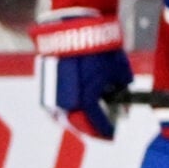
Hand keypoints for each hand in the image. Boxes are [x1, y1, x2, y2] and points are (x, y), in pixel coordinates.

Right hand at [34, 7, 131, 140]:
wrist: (71, 31)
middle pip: (80, 127)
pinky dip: (68, 112)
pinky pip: (57, 110)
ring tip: (89, 122)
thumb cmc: (97, 49)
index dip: (108, 131)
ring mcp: (52, 101)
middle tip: (102, 132)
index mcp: (85, 102)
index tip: (114, 135)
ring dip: (78, 123)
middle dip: (92, 130)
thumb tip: (123, 107)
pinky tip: (76, 109)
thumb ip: (121, 93)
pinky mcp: (45, 93)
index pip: (98, 125)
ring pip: (66, 120)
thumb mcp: (117, 70)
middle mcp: (66, 106)